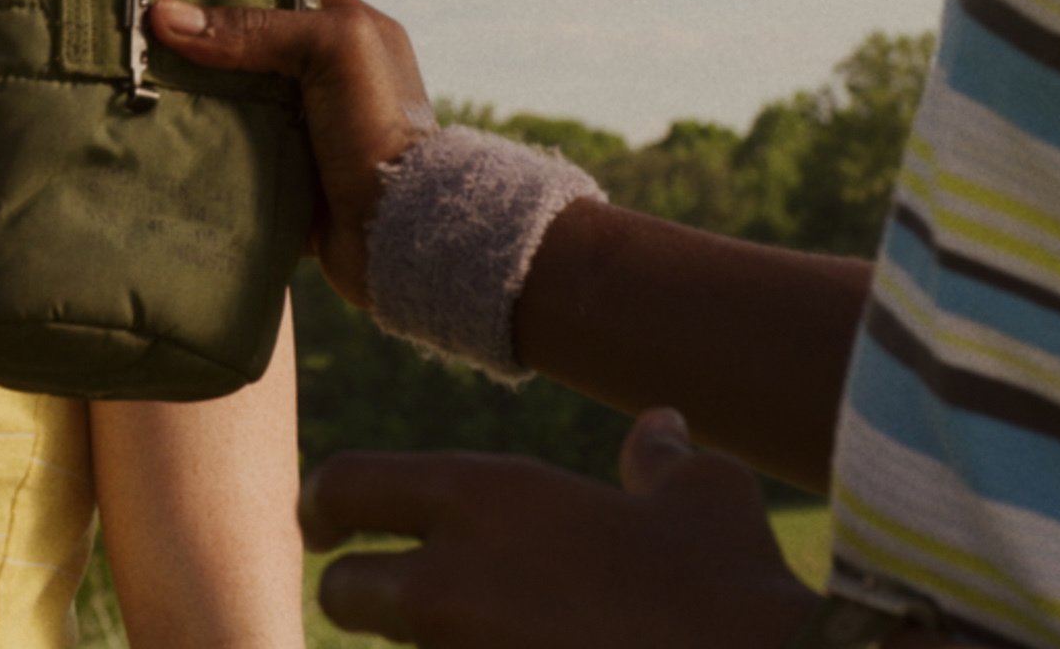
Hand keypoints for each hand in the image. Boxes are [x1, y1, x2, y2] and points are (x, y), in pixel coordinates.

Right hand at [148, 0, 434, 305]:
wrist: (397, 230)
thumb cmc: (380, 126)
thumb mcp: (331, 50)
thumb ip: (256, 28)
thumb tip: (167, 17)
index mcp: (349, 31)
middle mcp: (327, 75)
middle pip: (247, 45)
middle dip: (199, 43)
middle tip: (139, 35)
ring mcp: (304, 126)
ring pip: (234, 98)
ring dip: (194, 97)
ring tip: (135, 83)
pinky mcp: (284, 173)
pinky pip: (232, 151)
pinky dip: (202, 146)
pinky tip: (158, 136)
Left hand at [296, 408, 820, 646]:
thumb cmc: (732, 583)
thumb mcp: (705, 496)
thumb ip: (660, 460)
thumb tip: (658, 431)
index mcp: (491, 497)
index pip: (348, 483)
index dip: (327, 501)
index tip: (328, 521)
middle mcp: (455, 578)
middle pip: (341, 591)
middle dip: (357, 592)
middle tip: (391, 592)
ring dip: (432, 648)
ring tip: (503, 631)